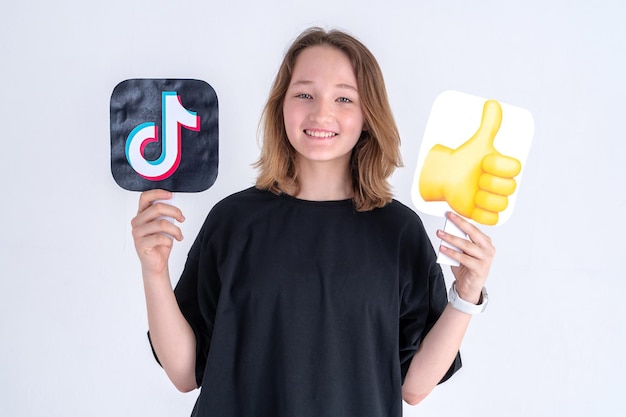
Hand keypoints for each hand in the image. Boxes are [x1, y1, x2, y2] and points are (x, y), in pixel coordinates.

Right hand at [130, 189, 184, 276]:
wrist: (156, 263)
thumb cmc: (159, 243)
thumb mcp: (164, 225)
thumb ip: (165, 214)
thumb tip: (173, 203)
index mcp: (141, 214)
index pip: (145, 197)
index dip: (158, 193)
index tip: (170, 195)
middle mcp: (137, 222)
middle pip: (157, 208)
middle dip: (174, 211)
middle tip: (181, 218)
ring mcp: (137, 233)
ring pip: (162, 223)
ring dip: (175, 229)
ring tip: (178, 235)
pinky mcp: (141, 244)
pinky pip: (160, 237)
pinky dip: (170, 240)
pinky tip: (170, 243)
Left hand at [419, 99, 520, 224]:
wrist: (444, 177)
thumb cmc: (461, 160)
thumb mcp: (476, 142)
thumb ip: (488, 124)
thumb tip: (492, 104)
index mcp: (503, 168)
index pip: (514, 169)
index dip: (499, 166)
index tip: (484, 162)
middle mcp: (501, 184)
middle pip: (509, 188)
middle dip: (491, 182)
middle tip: (477, 177)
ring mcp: (493, 199)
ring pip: (501, 204)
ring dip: (485, 198)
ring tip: (472, 192)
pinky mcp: (482, 213)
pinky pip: (492, 219)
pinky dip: (483, 214)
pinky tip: (473, 205)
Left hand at [437, 212, 494, 302]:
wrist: (469, 288)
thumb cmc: (466, 268)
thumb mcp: (462, 252)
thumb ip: (457, 243)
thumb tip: (447, 231)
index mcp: (485, 242)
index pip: (473, 228)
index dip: (461, 220)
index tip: (450, 214)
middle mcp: (488, 249)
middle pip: (473, 233)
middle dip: (459, 223)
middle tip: (448, 217)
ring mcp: (486, 259)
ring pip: (466, 245)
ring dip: (451, 238)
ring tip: (440, 233)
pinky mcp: (480, 268)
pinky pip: (463, 258)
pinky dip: (452, 252)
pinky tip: (443, 248)